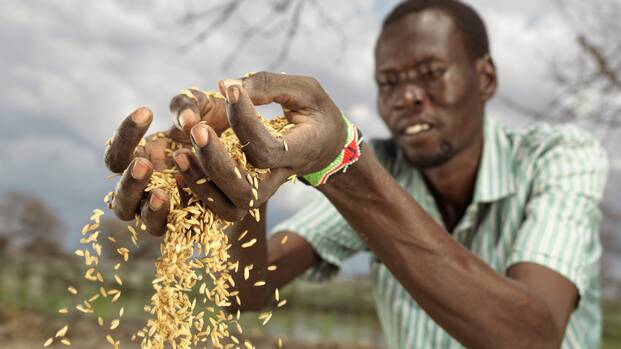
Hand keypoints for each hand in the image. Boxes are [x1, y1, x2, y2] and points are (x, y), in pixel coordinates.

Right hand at [103, 90, 228, 234]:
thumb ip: (188, 106)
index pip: (116, 156)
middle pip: (119, 199)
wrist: (248, 150)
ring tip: (161, 193)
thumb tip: (188, 121)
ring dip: (150, 208)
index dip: (125, 136)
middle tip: (143, 163)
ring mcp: (168, 210)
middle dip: (129, 183)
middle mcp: (148, 190)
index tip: (146, 111)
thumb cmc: (215, 123)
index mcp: (140, 161)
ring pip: (145, 221)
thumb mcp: (201, 106)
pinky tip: (185, 205)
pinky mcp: (191, 225)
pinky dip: (177, 219)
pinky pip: (177, 230)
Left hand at [173, 71, 346, 220]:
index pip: (265, 148)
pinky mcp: (249, 191)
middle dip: (217, 162)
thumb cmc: (316, 113)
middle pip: (245, 188)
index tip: (230, 90)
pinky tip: (181, 163)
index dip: (244, 120)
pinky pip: (222, 205)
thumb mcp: (305, 91)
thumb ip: (269, 86)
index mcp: (299, 153)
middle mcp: (280, 178)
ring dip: (202, 181)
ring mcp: (264, 190)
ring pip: (232, 204)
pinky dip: (198, 189)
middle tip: (197, 130)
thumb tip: (226, 85)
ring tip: (180, 153)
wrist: (326, 147)